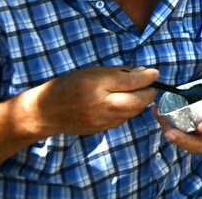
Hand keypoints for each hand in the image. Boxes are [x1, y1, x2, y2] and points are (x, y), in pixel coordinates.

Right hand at [29, 66, 158, 138]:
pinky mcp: (102, 130)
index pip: (132, 82)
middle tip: (151, 84)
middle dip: (150, 92)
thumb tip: (143, 73)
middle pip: (139, 101)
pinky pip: (123, 120)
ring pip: (133, 112)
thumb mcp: (92, 72)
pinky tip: (125, 103)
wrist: (46, 112)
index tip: (155, 72)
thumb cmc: (69, 85)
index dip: (148, 76)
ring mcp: (103, 120)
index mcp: (99, 85)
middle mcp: (103, 105)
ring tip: (139, 92)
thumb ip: (118, 73)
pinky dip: (129, 110)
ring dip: (141, 102)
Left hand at [153, 73, 201, 154]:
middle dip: (185, 141)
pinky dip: (166, 125)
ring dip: (173, 136)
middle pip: (199, 145)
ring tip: (163, 124)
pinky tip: (157, 112)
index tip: (201, 125)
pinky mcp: (186, 130)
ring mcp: (197, 134)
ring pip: (186, 142)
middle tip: (171, 133)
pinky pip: (176, 132)